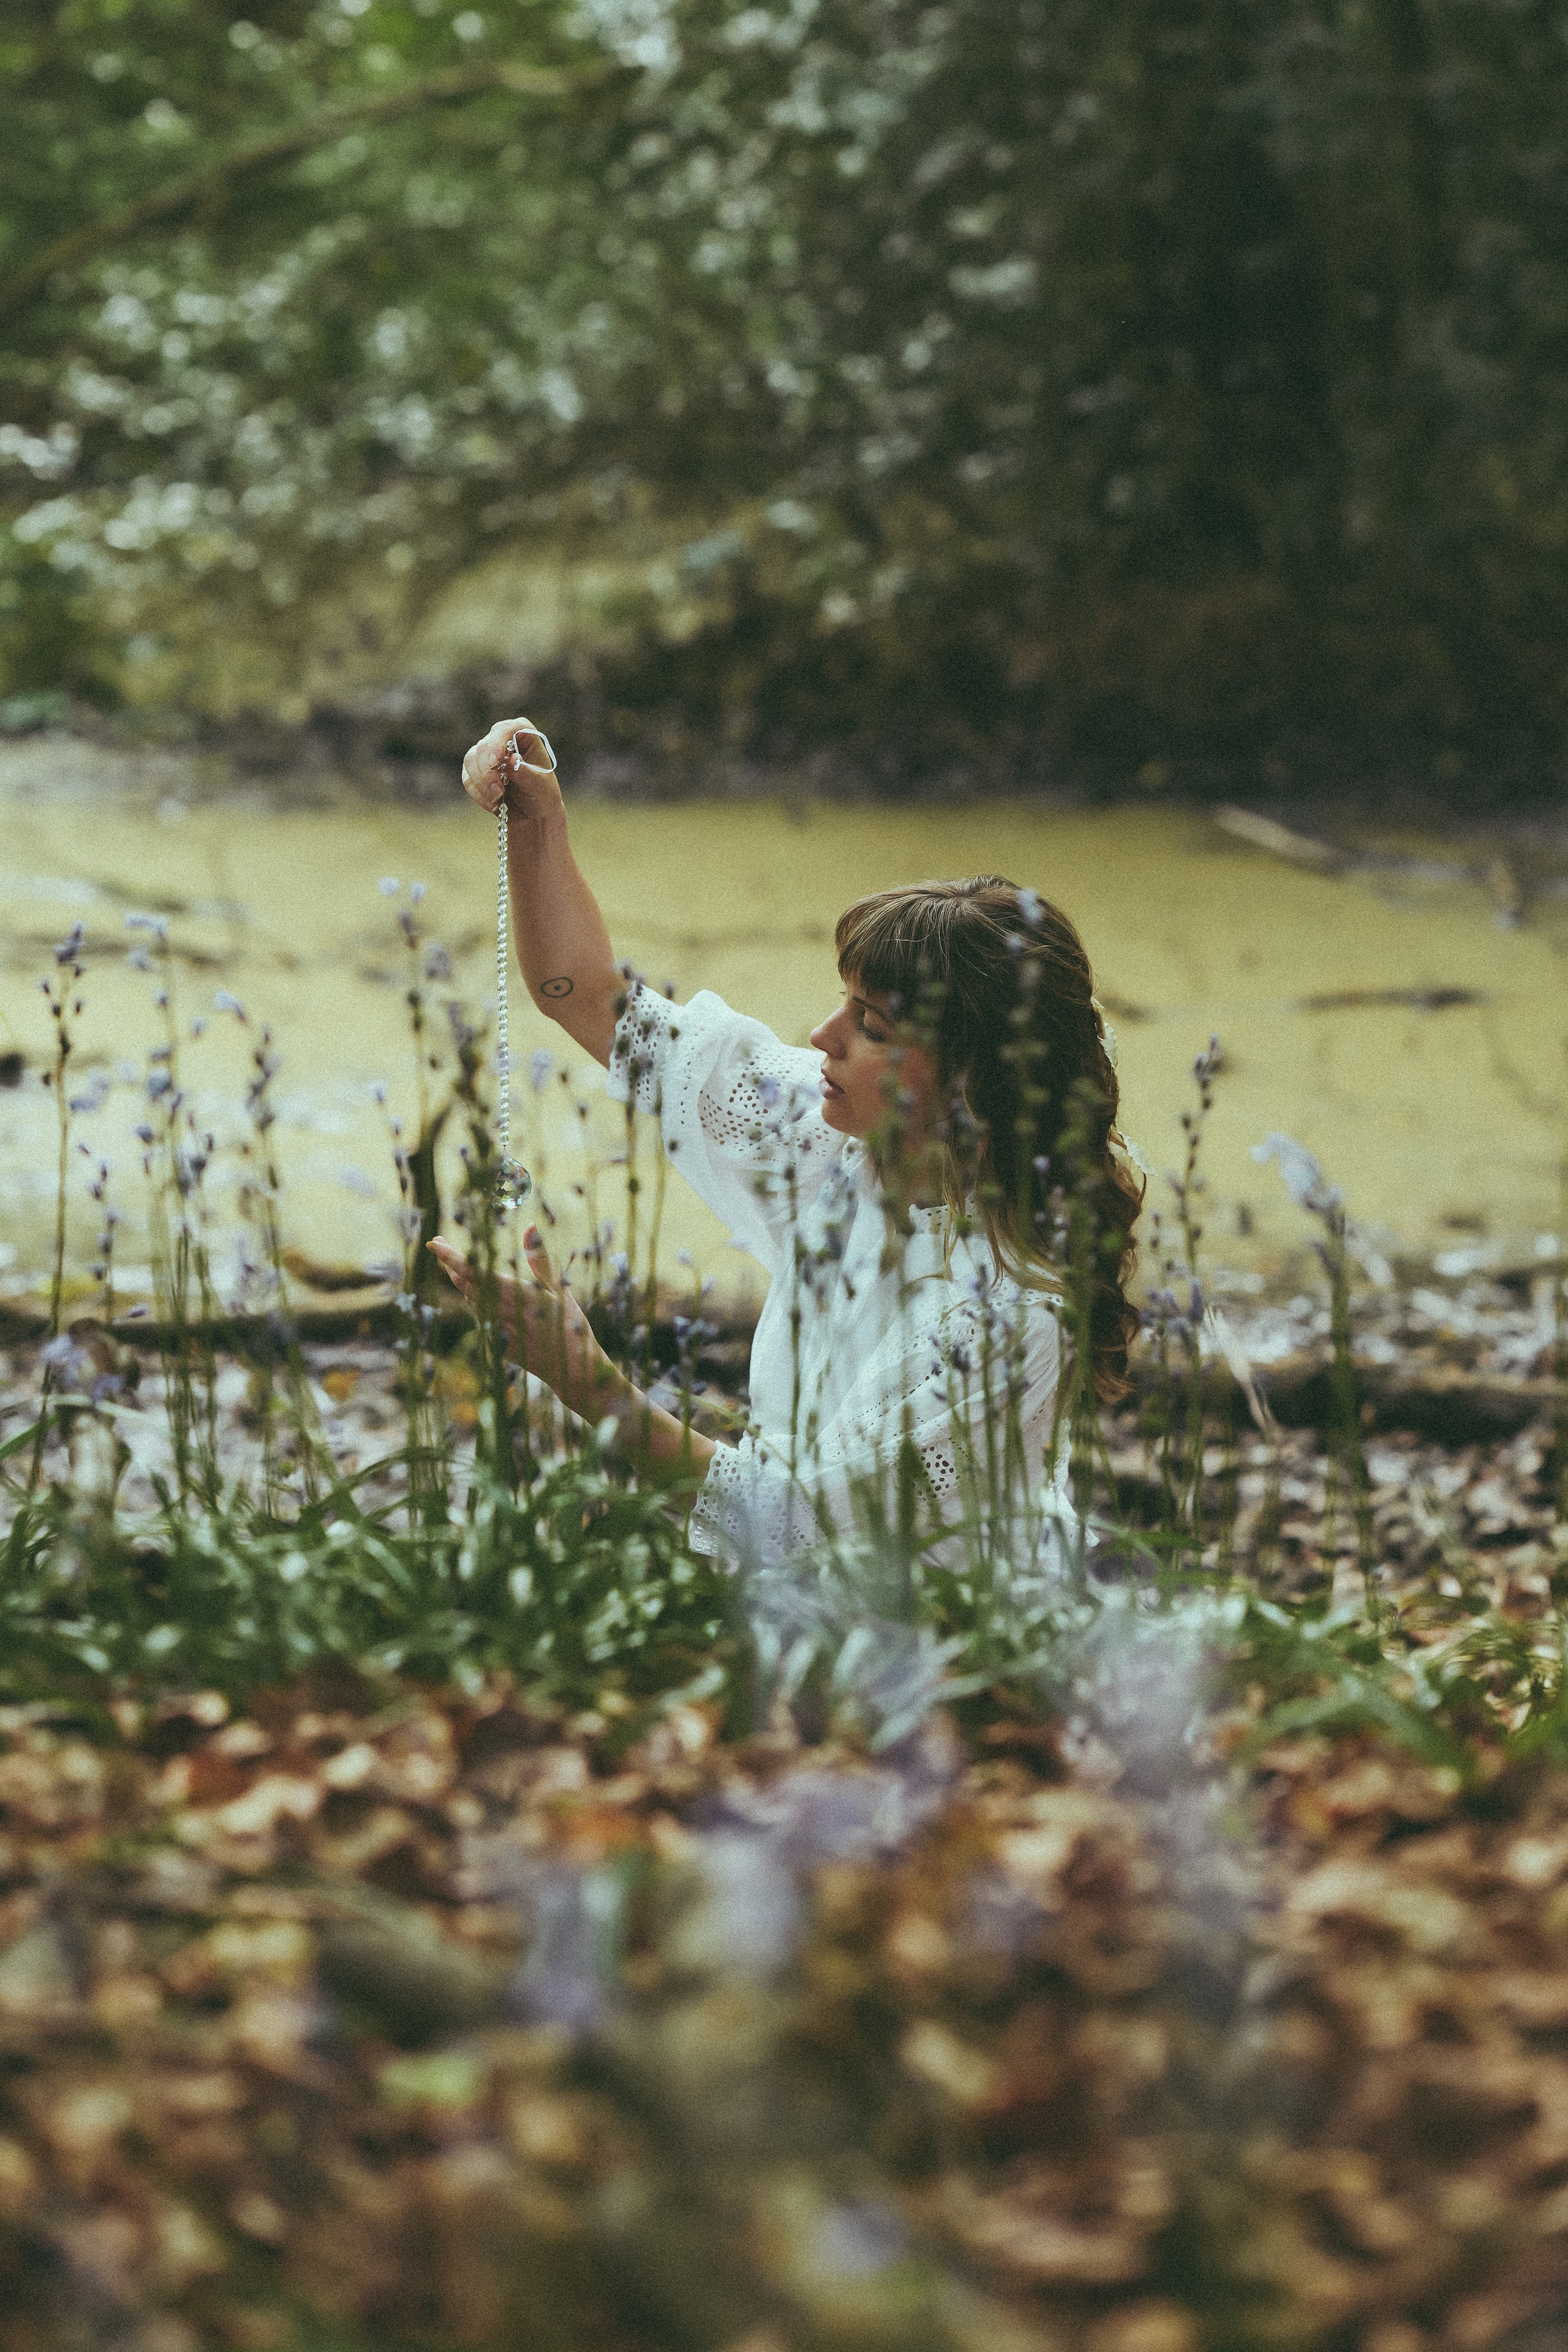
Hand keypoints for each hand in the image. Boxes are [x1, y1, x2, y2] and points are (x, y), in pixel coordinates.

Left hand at [428, 1224, 622, 1422]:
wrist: (570, 1370)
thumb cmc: (570, 1325)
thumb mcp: (559, 1289)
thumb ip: (539, 1258)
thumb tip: (529, 1226)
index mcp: (519, 1295)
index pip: (477, 1272)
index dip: (453, 1258)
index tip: (435, 1243)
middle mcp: (503, 1313)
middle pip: (465, 1284)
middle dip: (449, 1262)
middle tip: (439, 1243)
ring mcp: (496, 1330)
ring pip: (469, 1299)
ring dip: (461, 1280)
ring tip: (456, 1264)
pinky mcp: (495, 1343)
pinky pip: (479, 1316)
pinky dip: (475, 1300)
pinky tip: (479, 1292)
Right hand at [460, 717, 560, 821]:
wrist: (535, 816)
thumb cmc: (543, 795)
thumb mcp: (539, 785)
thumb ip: (525, 773)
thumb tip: (512, 759)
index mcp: (524, 735)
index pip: (505, 729)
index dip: (496, 743)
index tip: (495, 763)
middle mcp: (503, 740)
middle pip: (484, 746)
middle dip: (487, 772)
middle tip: (498, 792)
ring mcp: (488, 755)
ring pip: (470, 760)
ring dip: (481, 783)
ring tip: (497, 800)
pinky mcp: (477, 771)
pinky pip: (468, 778)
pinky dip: (478, 793)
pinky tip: (493, 805)